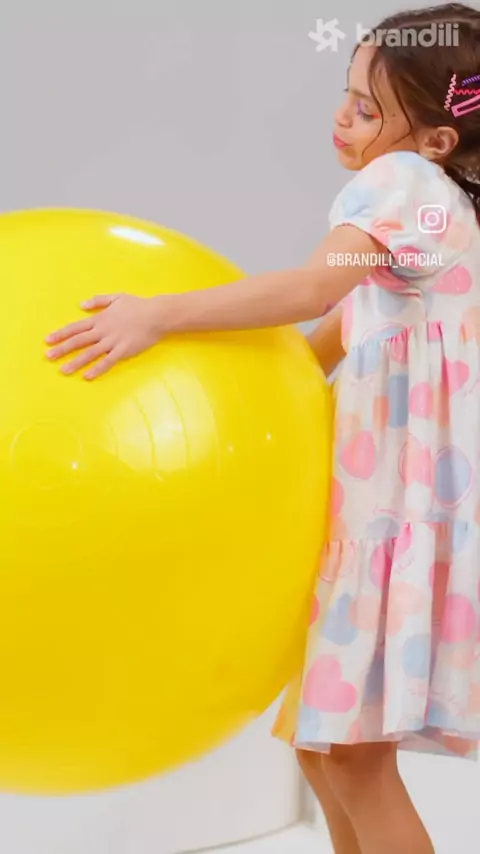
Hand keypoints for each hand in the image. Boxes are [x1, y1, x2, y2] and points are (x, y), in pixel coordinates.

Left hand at [45, 293, 162, 378]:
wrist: (157, 314)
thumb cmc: (138, 305)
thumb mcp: (117, 297)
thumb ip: (98, 301)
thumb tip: (82, 304)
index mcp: (100, 318)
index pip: (76, 327)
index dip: (61, 334)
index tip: (48, 340)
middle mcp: (103, 331)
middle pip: (79, 341)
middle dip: (62, 349)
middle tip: (48, 356)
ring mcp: (113, 342)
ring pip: (90, 353)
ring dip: (76, 362)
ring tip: (63, 370)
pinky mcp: (124, 351)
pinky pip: (108, 362)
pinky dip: (97, 369)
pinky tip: (87, 376)